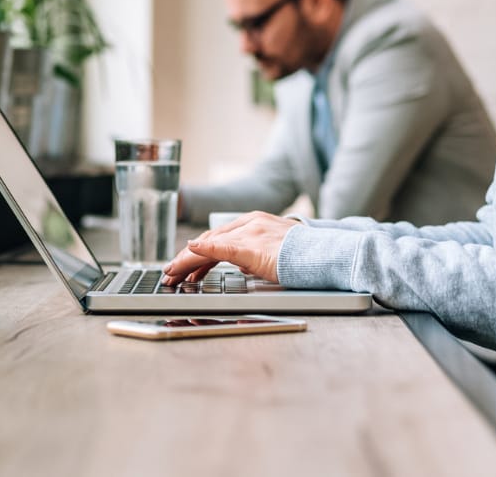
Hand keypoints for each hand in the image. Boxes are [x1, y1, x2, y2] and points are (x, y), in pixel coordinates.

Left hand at [162, 212, 297, 284]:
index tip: (185, 266)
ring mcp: (251, 233)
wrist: (323, 253)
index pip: (218, 237)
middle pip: (209, 239)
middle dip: (187, 257)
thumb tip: (237, 263)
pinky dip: (202, 251)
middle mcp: (250, 223)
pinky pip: (221, 248)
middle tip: (171, 272)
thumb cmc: (304, 254)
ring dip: (187, 260)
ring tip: (172, 273)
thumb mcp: (273, 250)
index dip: (198, 252)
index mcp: (255, 222)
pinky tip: (188, 253)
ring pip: (209, 244)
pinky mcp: (253, 246)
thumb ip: (253, 254)